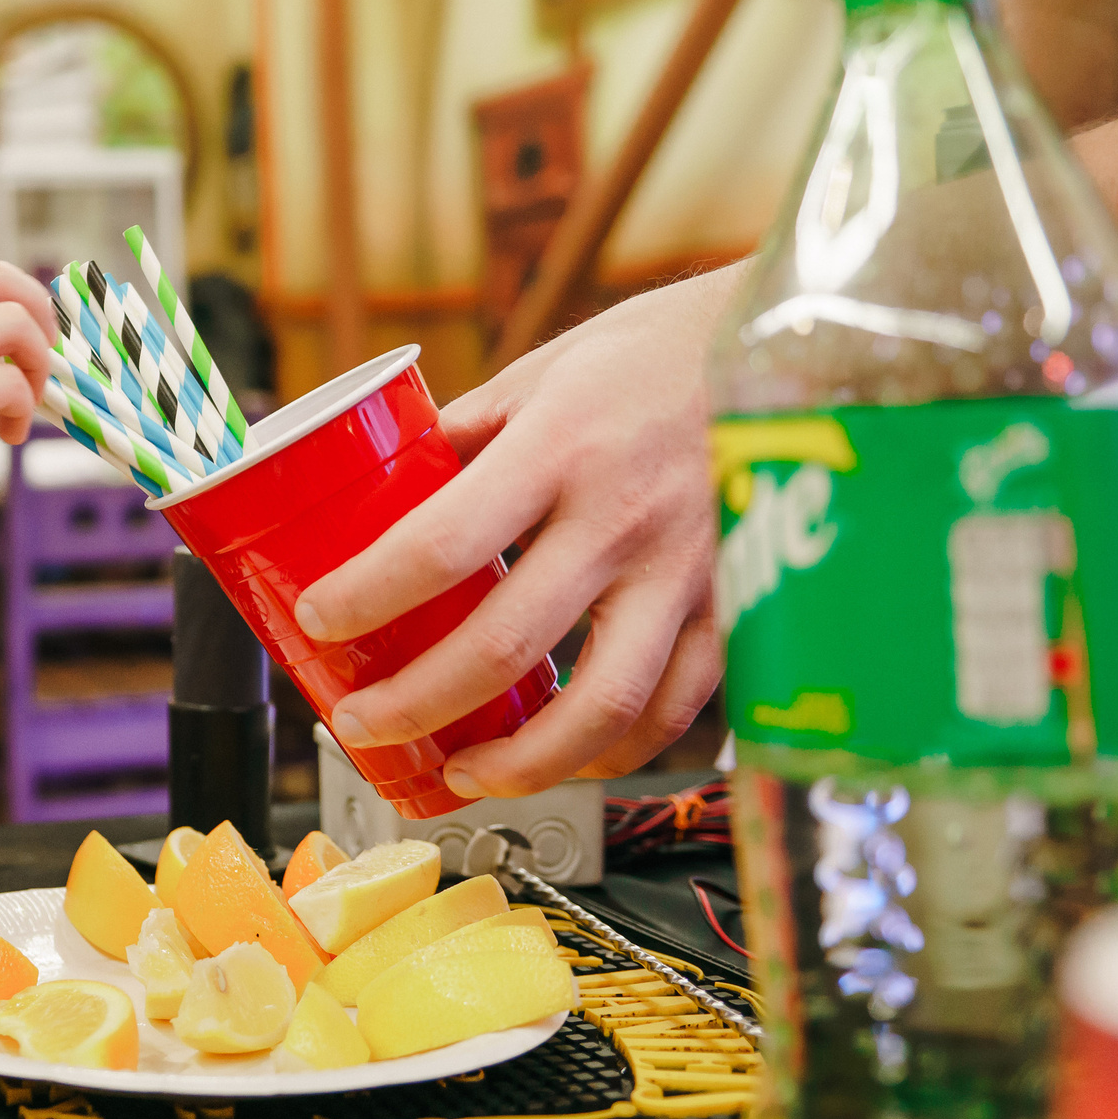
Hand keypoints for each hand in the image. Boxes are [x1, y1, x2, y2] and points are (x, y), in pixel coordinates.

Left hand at [292, 269, 738, 797]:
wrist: (800, 345)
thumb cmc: (657, 352)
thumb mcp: (545, 371)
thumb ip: (469, 437)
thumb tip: (383, 492)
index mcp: (561, 447)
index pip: (443, 543)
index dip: (369, 595)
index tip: (317, 621)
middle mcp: (625, 519)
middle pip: (504, 647)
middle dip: (415, 706)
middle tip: (362, 724)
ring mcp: (690, 574)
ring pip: (601, 708)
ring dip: (517, 762)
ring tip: (456, 773)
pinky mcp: (740, 609)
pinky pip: (676, 709)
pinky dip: (612, 752)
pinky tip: (564, 759)